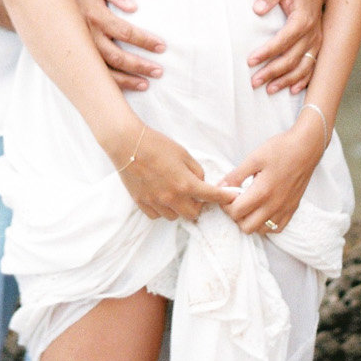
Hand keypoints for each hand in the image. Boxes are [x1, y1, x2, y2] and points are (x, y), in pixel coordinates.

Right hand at [71, 0, 164, 91]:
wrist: (43, 6)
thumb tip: (134, 6)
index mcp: (97, 17)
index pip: (126, 32)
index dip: (145, 41)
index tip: (161, 47)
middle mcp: (89, 37)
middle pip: (118, 56)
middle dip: (140, 65)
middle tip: (158, 71)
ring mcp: (81, 51)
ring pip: (106, 72)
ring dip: (127, 80)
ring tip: (146, 84)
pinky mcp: (75, 60)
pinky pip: (93, 76)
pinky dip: (109, 85)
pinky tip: (124, 88)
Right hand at [114, 124, 236, 223]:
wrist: (128, 144)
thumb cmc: (156, 145)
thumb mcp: (183, 154)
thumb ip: (196, 171)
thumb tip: (200, 182)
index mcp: (185, 184)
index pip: (211, 196)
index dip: (224, 197)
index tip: (231, 198)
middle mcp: (171, 197)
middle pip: (192, 214)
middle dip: (197, 205)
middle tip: (195, 193)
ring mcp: (155, 202)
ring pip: (174, 216)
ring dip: (179, 208)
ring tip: (174, 193)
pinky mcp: (141, 203)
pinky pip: (157, 215)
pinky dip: (162, 209)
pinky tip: (161, 196)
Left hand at [218, 122, 325, 236]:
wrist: (306, 147)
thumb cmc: (281, 149)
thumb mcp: (254, 158)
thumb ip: (236, 175)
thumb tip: (221, 187)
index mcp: (262, 192)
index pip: (236, 212)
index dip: (226, 205)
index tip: (227, 195)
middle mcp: (274, 205)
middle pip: (246, 227)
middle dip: (236, 216)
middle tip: (236, 201)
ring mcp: (285, 209)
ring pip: (261, 230)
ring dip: (250, 221)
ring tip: (249, 205)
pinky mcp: (293, 209)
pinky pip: (277, 228)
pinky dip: (266, 224)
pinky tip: (263, 210)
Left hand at [247, 0, 323, 93]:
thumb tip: (257, 9)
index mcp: (303, 19)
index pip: (283, 41)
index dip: (267, 53)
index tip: (251, 61)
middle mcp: (312, 33)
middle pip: (292, 59)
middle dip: (273, 72)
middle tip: (255, 81)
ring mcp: (317, 40)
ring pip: (303, 67)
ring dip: (286, 80)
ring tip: (270, 89)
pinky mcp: (318, 44)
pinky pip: (313, 66)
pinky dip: (304, 80)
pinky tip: (294, 89)